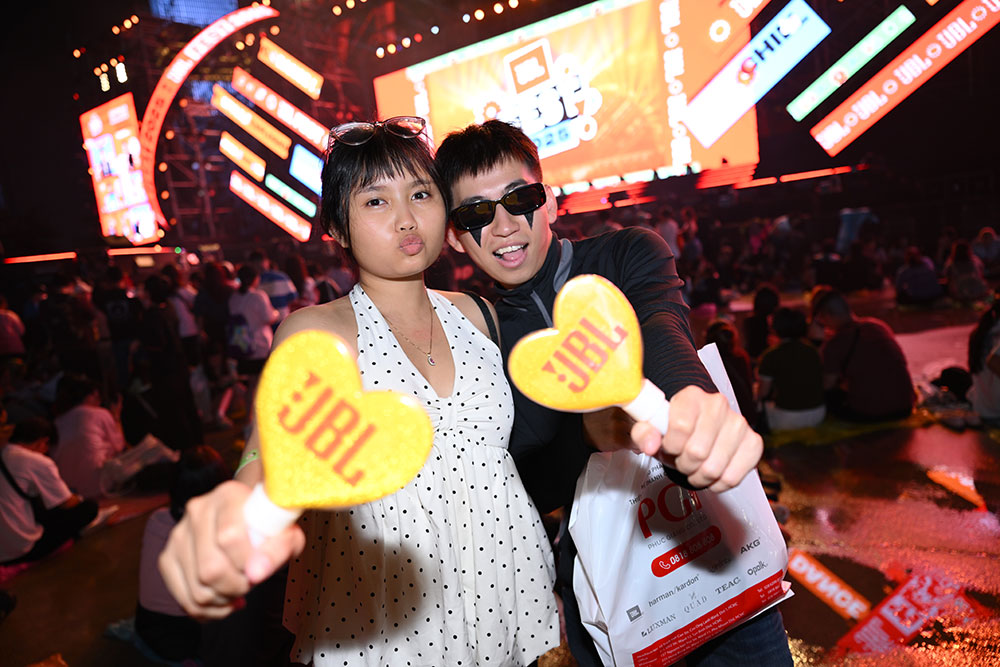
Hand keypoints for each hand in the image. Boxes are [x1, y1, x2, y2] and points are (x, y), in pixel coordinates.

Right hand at [158, 480, 305, 619]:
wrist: (250, 521)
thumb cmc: (268, 528)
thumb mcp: (285, 533)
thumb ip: (278, 549)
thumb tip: (256, 573)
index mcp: (228, 495)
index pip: (230, 536)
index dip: (247, 562)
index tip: (259, 568)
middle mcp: (198, 510)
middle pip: (210, 568)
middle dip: (236, 586)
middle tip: (250, 582)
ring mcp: (179, 534)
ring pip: (197, 588)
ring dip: (224, 600)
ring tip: (239, 591)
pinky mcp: (168, 557)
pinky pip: (183, 599)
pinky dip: (207, 610)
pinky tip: (224, 602)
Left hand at [630, 386, 761, 491]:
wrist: (695, 424)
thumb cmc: (671, 426)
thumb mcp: (648, 426)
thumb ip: (644, 433)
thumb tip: (650, 445)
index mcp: (691, 396)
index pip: (681, 428)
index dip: (670, 446)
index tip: (667, 446)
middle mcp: (718, 405)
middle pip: (697, 452)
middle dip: (683, 464)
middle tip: (681, 459)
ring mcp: (738, 423)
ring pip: (715, 468)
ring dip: (699, 476)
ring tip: (694, 466)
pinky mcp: (753, 442)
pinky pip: (733, 477)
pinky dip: (718, 483)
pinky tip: (711, 474)